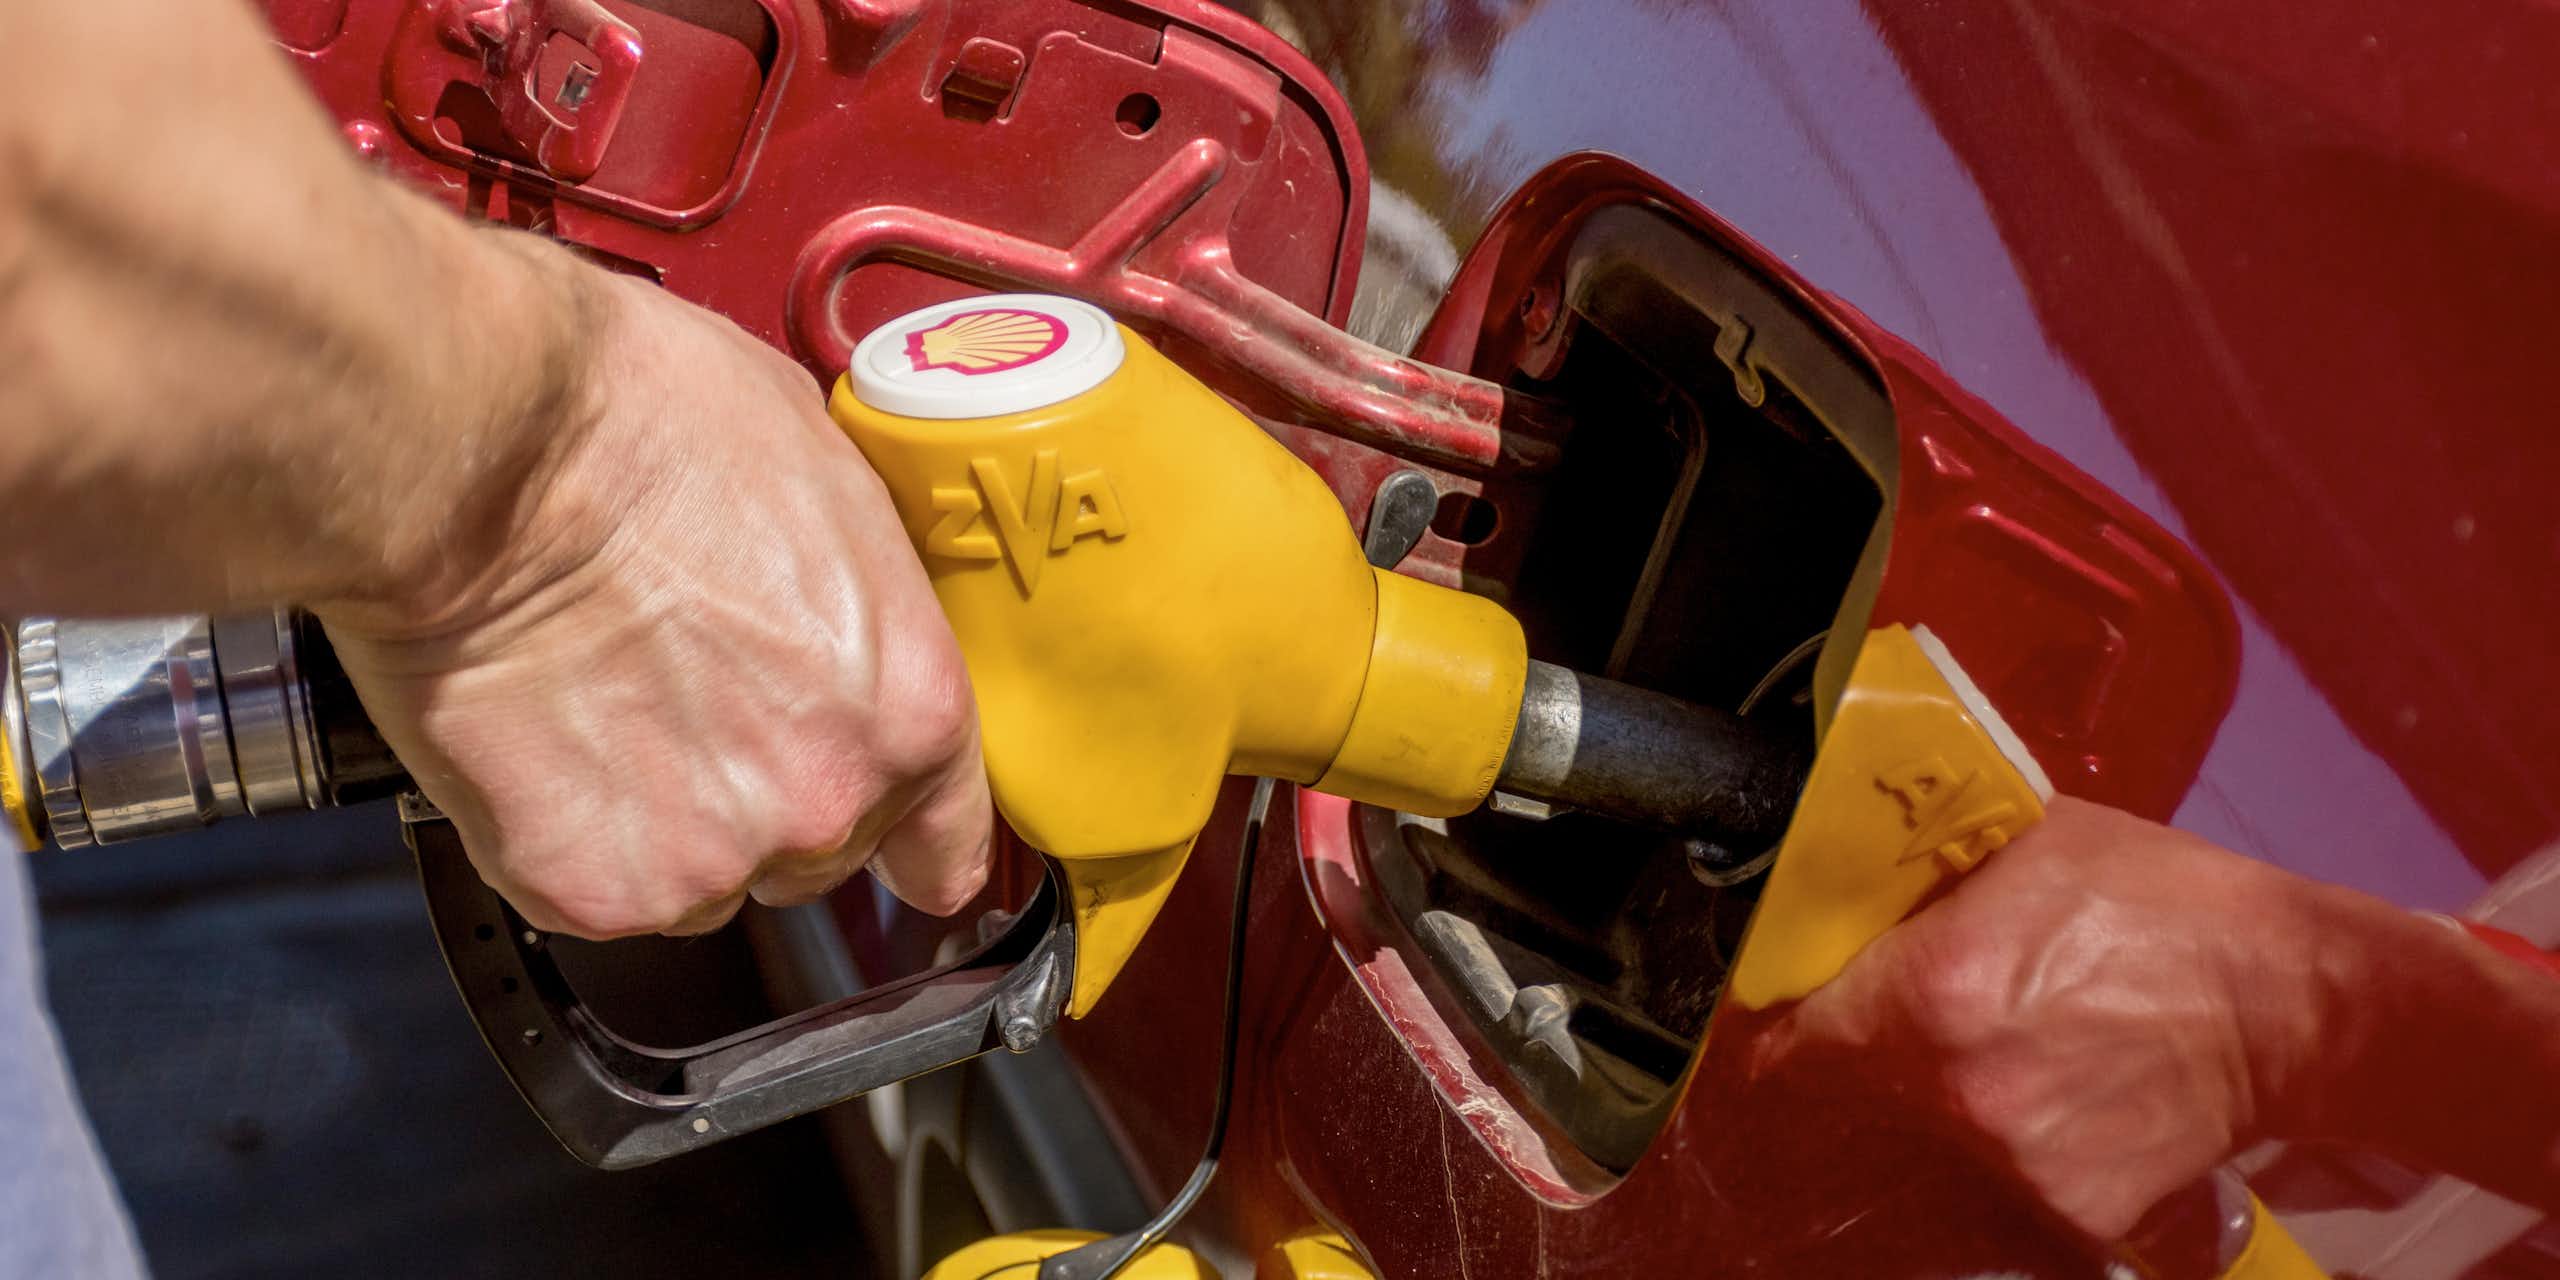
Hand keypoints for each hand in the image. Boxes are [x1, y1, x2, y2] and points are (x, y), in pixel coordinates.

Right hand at [316, 257, 993, 937]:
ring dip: (662, 818)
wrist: (484, 451)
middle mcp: (825, 800)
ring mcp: (706, 858)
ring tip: (602, 702)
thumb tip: (845, 616)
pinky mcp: (588, 887)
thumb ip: (861, 601)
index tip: (899, 851)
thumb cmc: (641, 425)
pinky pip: (593, 888)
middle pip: (814, 849)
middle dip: (760, 791)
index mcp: (908, 706)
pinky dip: (564, 834)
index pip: (948, 837)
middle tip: (685, 695)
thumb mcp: (827, 477)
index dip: (913, 837)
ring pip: (701, 875)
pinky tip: (542, 738)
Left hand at [1749, 798, 2335, 1239]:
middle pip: (1857, 1085)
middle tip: (1922, 1011)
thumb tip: (1849, 861)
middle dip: (1875, 1048)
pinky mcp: (2072, 1210)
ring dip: (1950, 1093)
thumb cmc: (2167, 904)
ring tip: (2020, 1043)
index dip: (1779, 1021)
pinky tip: (2073, 1092)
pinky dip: (2026, 1142)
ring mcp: (2013, 1159)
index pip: (1787, 1038)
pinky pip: (2009, 1178)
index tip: (1788, 1006)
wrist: (2297, 1004)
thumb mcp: (2032, 841)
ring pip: (1931, 1131)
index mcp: (1929, 990)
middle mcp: (1956, 1086)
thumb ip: (1927, 864)